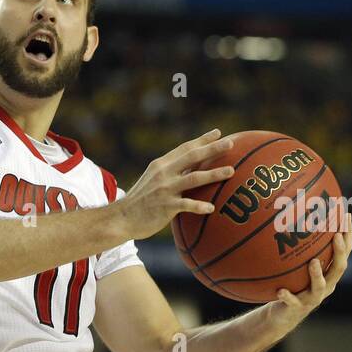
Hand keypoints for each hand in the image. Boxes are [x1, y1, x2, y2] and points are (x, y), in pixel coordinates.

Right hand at [119, 129, 236, 240]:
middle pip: (192, 157)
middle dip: (212, 149)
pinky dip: (199, 206)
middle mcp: (164, 173)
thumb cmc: (140, 201)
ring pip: (193, 178)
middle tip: (231, 143)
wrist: (121, 218)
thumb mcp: (152, 180)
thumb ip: (170, 173)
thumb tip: (191, 170)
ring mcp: (165, 190)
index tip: (219, 133)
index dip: (202, 140)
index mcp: (162, 165)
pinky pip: (186, 205)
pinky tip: (211, 208)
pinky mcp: (165, 207)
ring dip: (213, 174)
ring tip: (231, 171)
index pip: (185, 148)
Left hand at [269, 217, 351, 326]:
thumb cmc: (290, 283)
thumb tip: (291, 213)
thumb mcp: (295, 263)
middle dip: (339, 252)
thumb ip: (298, 246)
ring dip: (317, 274)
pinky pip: (292, 302)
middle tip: (336, 236)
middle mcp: (326, 285)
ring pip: (319, 287)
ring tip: (313, 262)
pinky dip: (287, 296)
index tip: (346, 215)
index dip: (347, 235)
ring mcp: (312, 298)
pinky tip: (280, 290)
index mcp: (329, 273)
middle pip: (338, 268)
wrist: (281, 313)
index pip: (344, 252)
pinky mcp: (296, 308)